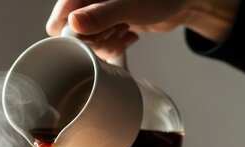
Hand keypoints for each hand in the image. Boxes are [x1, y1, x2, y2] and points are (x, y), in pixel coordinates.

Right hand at [46, 0, 239, 59]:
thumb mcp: (131, 5)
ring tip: (123, 33)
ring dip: (106, 44)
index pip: (60, 18)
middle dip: (94, 41)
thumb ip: (102, 15)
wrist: (185, 1)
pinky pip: (100, 43)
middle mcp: (89, 2)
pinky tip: (129, 35)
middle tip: (113, 34)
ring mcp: (98, 13)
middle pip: (72, 34)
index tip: (91, 39)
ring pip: (87, 41)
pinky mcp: (108, 24)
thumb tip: (74, 24)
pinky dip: (113, 45)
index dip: (72, 34)